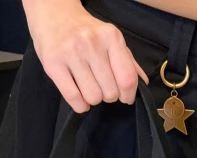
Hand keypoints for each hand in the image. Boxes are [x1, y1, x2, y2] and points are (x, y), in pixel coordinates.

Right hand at [23, 0, 147, 112]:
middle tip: (101, 86)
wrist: (54, 14)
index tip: (125, 97)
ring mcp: (71, 53)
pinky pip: (74, 97)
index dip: (128, 94)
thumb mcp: (111, 38)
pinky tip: (80, 97)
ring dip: (93, 99)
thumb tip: (143, 83)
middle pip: (111, 92)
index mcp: (111, 37)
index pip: (127, 78)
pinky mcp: (53, 63)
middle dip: (109, 95)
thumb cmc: (86, 31)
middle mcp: (91, 43)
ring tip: (89, 87)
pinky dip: (80, 105)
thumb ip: (128, 61)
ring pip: (93, 97)